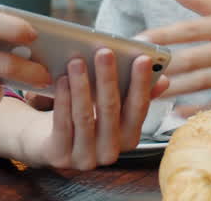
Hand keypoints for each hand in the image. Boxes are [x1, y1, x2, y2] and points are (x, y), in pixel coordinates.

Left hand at [18, 50, 169, 167]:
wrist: (47, 140)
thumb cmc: (84, 115)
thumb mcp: (109, 104)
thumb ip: (133, 91)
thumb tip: (163, 79)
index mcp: (128, 137)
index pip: (139, 108)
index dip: (141, 83)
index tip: (142, 58)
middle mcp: (110, 151)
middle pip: (111, 110)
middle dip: (108, 78)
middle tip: (104, 52)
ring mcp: (86, 158)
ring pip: (85, 117)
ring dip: (81, 86)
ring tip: (76, 61)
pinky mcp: (61, 156)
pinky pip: (63, 124)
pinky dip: (63, 99)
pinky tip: (62, 79)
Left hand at [139, 0, 210, 113]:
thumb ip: (199, 1)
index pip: (189, 29)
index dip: (162, 36)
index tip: (137, 41)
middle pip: (192, 58)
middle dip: (162, 66)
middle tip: (135, 71)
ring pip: (203, 82)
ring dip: (174, 89)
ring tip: (148, 92)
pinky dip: (199, 110)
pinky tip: (178, 113)